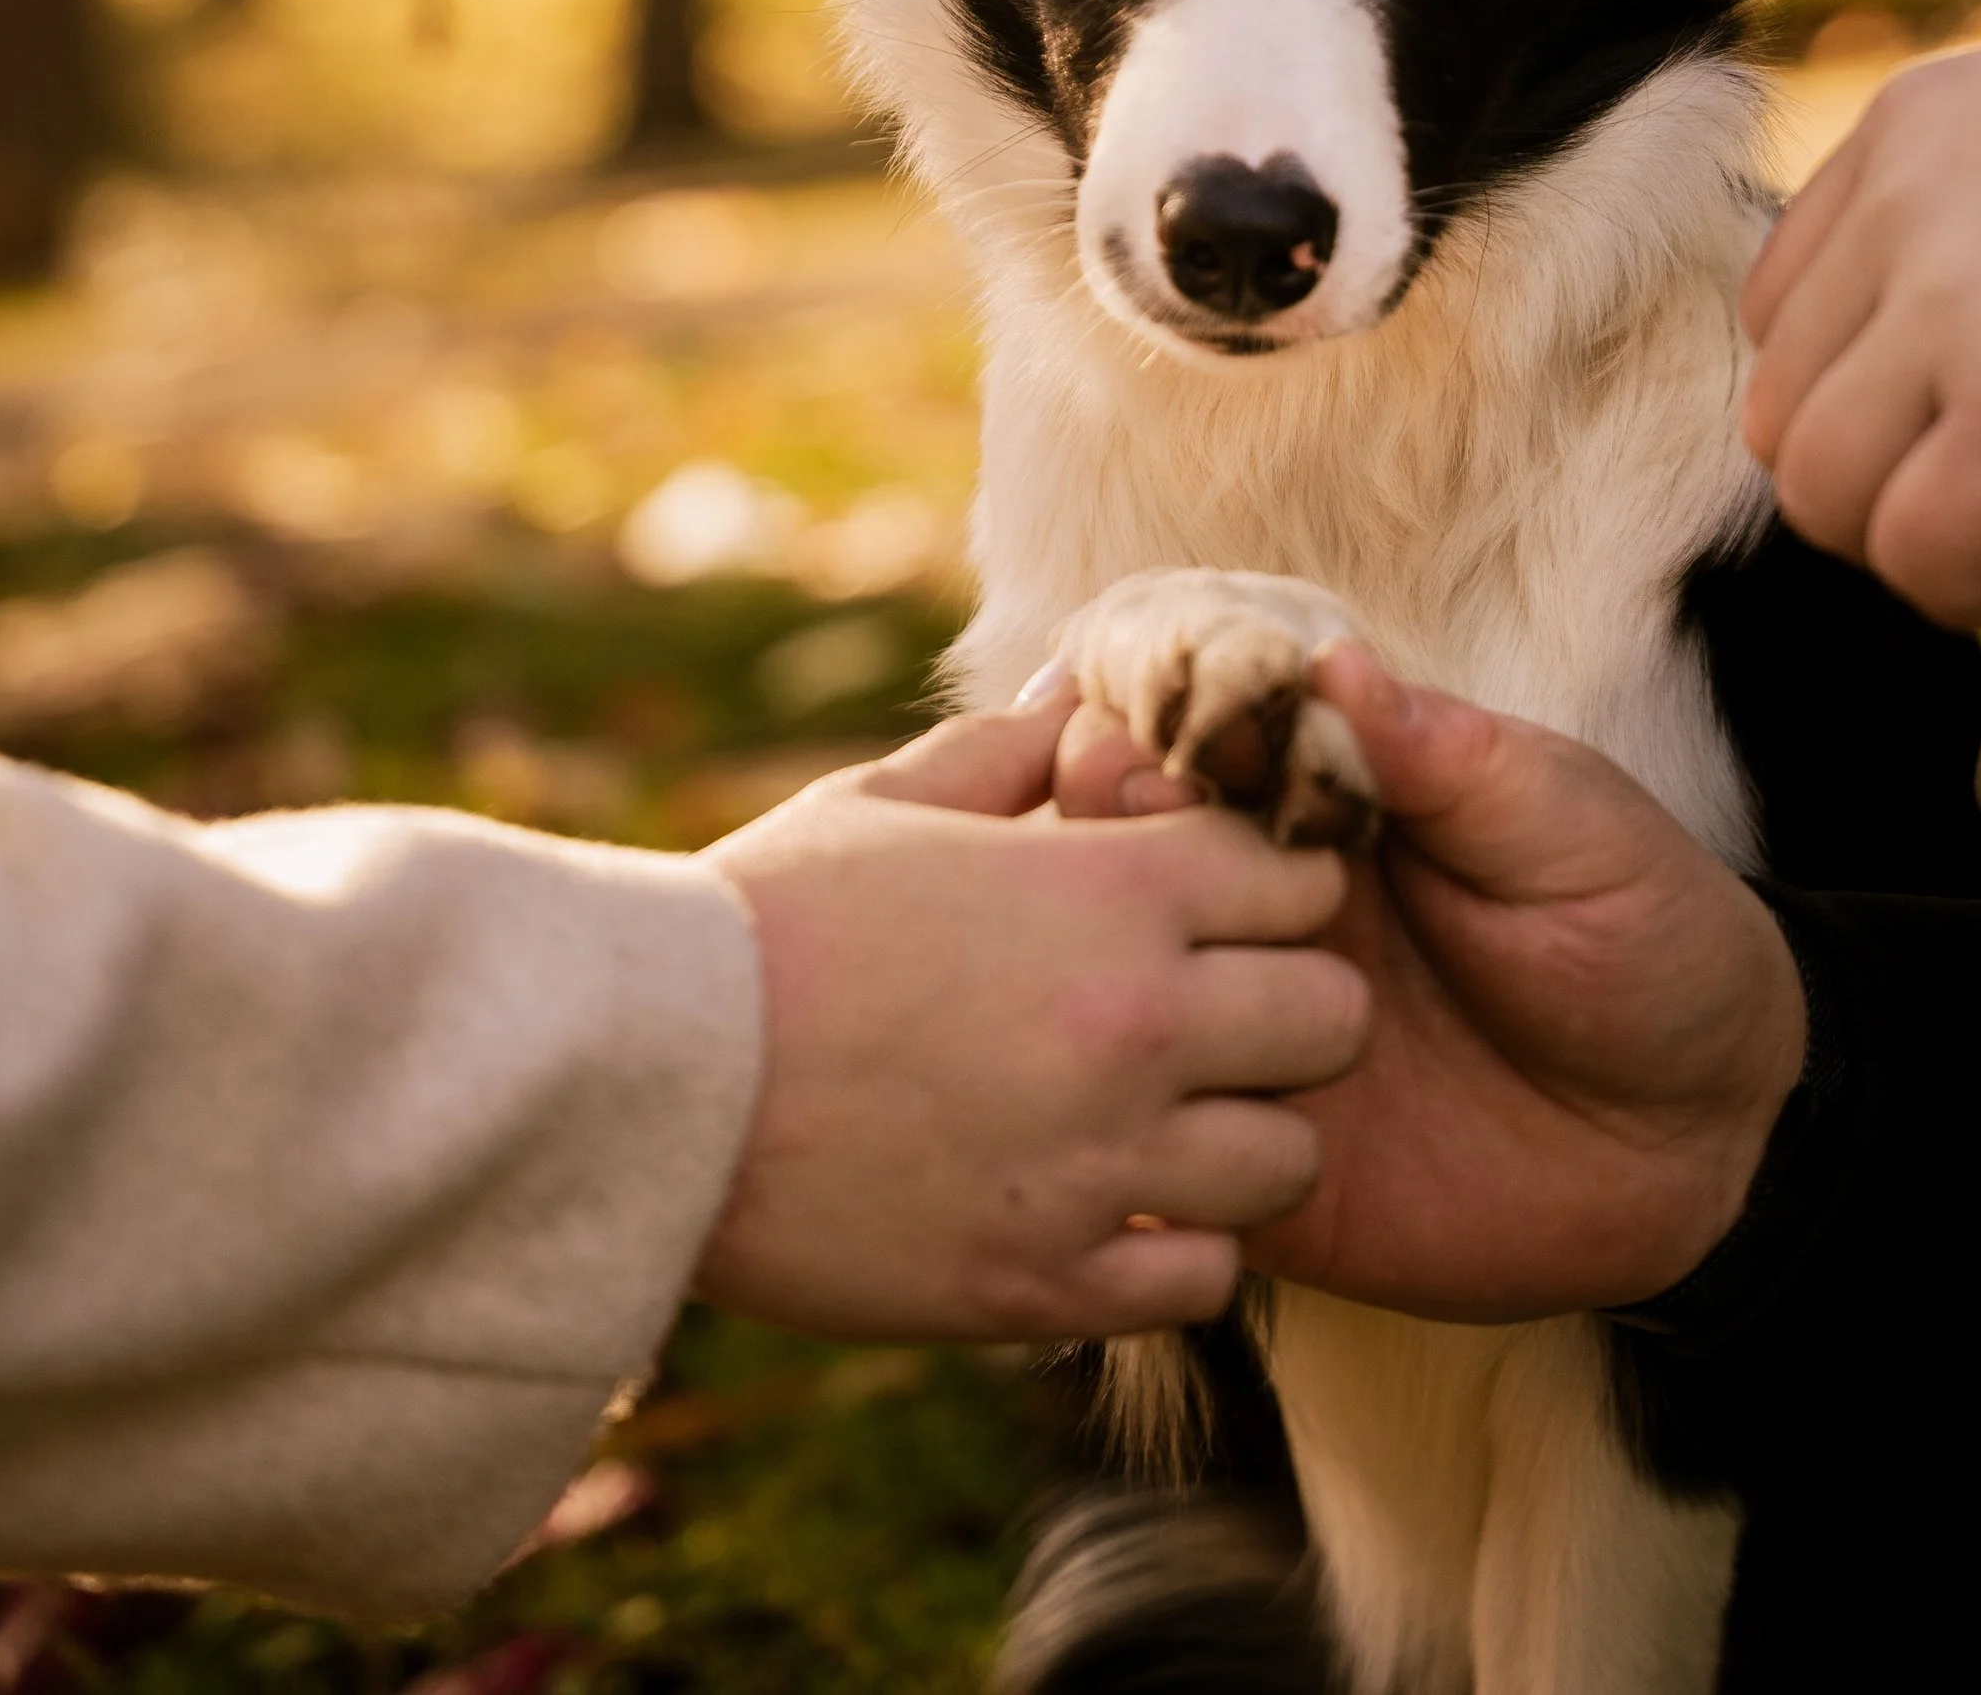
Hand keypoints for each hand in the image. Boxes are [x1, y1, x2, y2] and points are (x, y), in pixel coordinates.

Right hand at [695, 689, 1368, 1342]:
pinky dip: (1173, 1248)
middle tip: (1219, 1016)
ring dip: (1240, 1138)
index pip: (1304, 878)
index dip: (1277, 885)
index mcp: (1109, 891)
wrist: (649, 1084)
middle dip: (1290, 1009)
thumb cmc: (766, 921)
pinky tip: (1107, 1206)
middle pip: (1331, 1020)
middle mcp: (1133, 1026)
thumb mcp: (890, 800)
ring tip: (1167, 1121)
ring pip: (1286, 1162)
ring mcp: (1098, 1164)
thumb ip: (1013, 752)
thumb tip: (1083, 696)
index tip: (1228, 903)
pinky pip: (1203, 1279)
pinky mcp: (1047, 1284)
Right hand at [1064, 650, 1803, 1322]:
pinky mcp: (1271, 1188)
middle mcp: (1263, 934)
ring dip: (1091, 1009)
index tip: (1120, 747)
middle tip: (1114, 871)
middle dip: (1091, 863)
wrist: (1718, 1141)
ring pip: (1113, 1027)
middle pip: (1119, 883)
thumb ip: (1452, 758)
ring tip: (1125, 1010)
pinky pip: (1162, 1181)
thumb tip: (1335, 661)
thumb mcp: (1572, 828)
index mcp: (1322, 825)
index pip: (1190, 765)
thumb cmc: (1650, 941)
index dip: (1141, 749)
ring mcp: (1257, 1061)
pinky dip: (1124, 1162)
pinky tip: (1126, 1144)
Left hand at [1743, 23, 1980, 626]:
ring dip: (1922, 539)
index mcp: (1917, 123)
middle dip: (1887, 480)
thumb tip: (1885, 348)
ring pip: (1819, 492)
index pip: (1784, 312)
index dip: (1874, 400)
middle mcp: (1910, 194)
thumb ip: (1973, 207)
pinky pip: (1916, 554)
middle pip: (1785, 409)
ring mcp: (1959, 298)